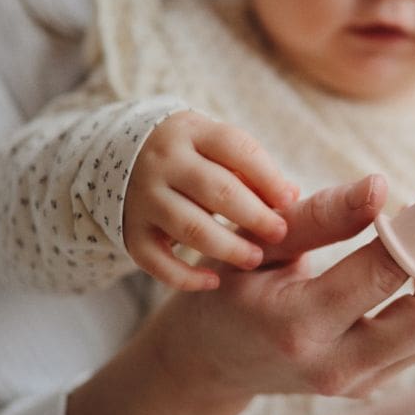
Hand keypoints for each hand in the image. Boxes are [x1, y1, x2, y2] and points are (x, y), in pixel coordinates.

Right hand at [123, 111, 297, 289]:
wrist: (124, 156)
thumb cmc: (192, 156)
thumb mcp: (217, 149)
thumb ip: (252, 170)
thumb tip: (290, 196)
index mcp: (191, 133)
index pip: (235, 149)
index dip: (267, 177)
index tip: (289, 201)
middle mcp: (163, 162)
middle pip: (217, 190)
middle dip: (254, 216)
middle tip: (280, 234)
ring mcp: (143, 197)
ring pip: (189, 227)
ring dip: (228, 247)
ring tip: (255, 259)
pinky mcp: (130, 230)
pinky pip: (156, 260)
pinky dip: (185, 277)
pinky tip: (214, 282)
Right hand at [147, 173, 414, 403]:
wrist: (209, 363)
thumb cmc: (230, 289)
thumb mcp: (257, 243)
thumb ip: (319, 215)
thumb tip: (381, 186)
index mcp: (298, 324)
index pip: (387, 271)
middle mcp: (335, 365)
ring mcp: (359, 384)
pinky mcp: (374, 385)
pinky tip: (411, 267)